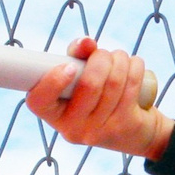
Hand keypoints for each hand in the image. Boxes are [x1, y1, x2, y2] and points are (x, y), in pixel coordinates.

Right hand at [24, 37, 174, 159]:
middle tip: (104, 54)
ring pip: (113, 82)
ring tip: (120, 57)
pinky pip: (132, 86)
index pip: (39, 102)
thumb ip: (77, 56)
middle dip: (101, 58)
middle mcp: (73, 129)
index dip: (53, 81)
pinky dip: (135, 66)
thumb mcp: (81, 77)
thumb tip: (86, 42)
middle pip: (89, 84)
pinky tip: (134, 64)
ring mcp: (100, 131)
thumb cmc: (98, 97)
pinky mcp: (125, 126)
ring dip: (120, 59)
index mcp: (54, 115)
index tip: (70, 66)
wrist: (134, 132)